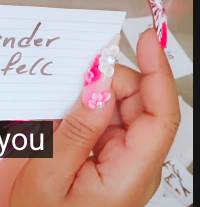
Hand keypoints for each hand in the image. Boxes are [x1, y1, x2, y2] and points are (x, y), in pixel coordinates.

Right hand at [10, 29, 180, 206]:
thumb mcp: (50, 172)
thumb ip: (77, 127)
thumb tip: (98, 83)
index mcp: (130, 172)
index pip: (161, 114)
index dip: (157, 72)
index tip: (147, 39)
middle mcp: (136, 164)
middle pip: (142, 104)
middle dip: (113, 79)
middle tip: (79, 71)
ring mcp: (124, 160)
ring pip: (123, 109)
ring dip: (98, 93)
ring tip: (65, 96)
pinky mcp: (110, 157)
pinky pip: (107, 120)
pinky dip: (89, 106)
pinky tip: (68, 108)